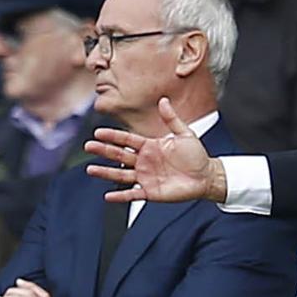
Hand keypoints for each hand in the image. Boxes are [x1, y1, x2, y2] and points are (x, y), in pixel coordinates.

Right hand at [84, 98, 226, 203]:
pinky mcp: (151, 192)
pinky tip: (108, 196)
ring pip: (121, 174)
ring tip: (90, 170)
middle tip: (89, 146)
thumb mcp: (185, 134)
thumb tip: (163, 100)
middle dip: (104, 151)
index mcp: (150, 146)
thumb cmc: (197, 156)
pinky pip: (133, 194)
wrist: (207, 176)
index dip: (113, 136)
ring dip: (106, 172)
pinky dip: (121, 196)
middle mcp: (144, 161)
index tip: (98, 133)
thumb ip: (172, 119)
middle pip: (119, 155)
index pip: (127, 140)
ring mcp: (146, 177)